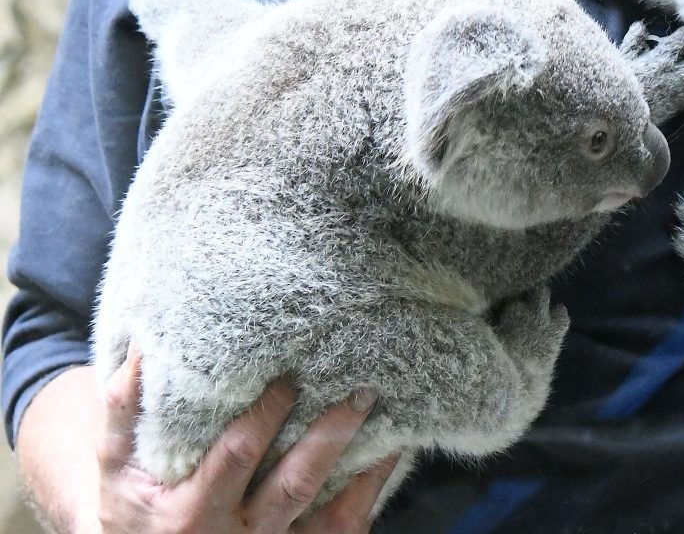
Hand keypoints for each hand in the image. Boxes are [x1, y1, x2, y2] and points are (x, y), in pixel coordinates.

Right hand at [89, 349, 398, 532]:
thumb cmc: (132, 503)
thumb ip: (126, 407)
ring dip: (364, 465)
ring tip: (386, 417)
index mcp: (192, 511)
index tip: (289, 376)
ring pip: (330, 513)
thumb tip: (146, 343)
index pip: (237, 456)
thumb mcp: (116, 463)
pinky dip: (371, 489)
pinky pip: (344, 527)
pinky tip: (390, 451)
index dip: (266, 416)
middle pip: (294, 484)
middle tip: (358, 390)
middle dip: (329, 435)